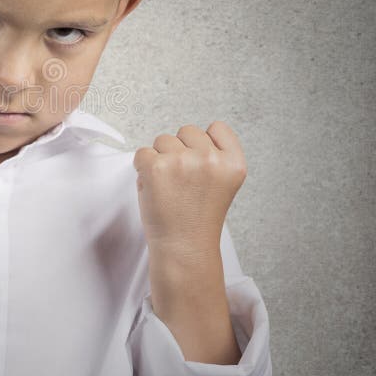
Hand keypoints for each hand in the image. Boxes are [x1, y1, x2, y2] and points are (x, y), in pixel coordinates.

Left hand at [132, 121, 246, 257]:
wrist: (184, 248)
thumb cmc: (198, 218)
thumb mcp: (223, 183)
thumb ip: (214, 156)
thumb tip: (188, 136)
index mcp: (234, 163)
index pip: (218, 127)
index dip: (205, 143)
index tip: (201, 164)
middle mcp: (211, 159)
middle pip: (187, 131)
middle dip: (181, 149)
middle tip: (183, 181)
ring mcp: (183, 161)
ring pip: (163, 139)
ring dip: (161, 158)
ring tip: (170, 186)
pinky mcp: (156, 167)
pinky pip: (142, 153)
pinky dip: (143, 168)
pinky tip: (155, 187)